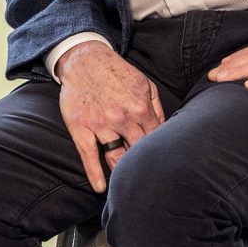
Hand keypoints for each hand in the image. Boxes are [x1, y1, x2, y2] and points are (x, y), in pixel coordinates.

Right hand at [56, 42, 164, 193]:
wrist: (85, 59)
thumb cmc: (117, 73)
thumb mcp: (145, 85)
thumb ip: (157, 109)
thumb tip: (167, 131)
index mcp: (141, 108)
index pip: (155, 140)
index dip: (158, 153)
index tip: (161, 164)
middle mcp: (122, 118)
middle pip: (137, 152)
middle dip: (143, 165)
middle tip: (148, 180)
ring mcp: (100, 123)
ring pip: (115, 156)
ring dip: (121, 171)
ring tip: (127, 184)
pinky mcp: (80, 126)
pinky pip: (88, 154)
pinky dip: (94, 173)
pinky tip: (99, 187)